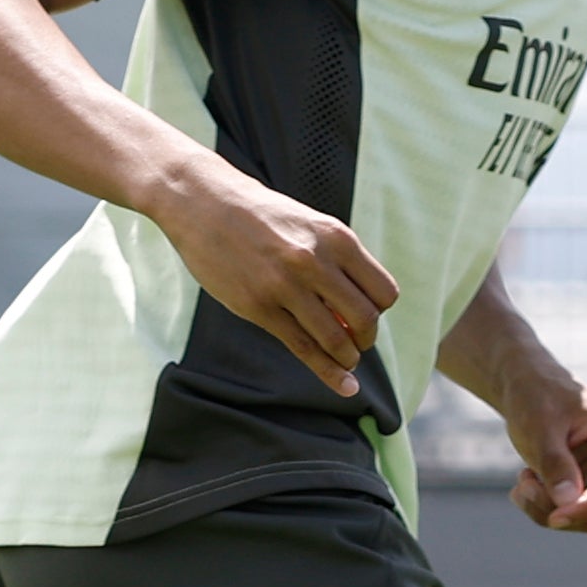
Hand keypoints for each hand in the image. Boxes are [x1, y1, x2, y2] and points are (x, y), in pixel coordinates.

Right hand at [147, 162, 397, 395]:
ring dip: (347, 358)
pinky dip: (328, 373)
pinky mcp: (258, 306)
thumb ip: (334, 258)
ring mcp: (285, 285)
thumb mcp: (308, 224)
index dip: (379, 311)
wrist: (202, 201)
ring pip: (336, 339)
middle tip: (356, 343)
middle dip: (366, 339)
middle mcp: (315, 260)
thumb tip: (358, 306)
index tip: (364, 315)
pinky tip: (343, 385)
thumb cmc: (258, 214)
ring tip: (344, 360)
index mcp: (336, 237)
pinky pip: (304, 348)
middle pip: (366, 319)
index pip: (383, 292)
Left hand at [501, 367, 586, 532]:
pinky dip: (544, 506)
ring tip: (523, 480)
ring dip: (548, 509)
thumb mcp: (541, 427)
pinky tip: (526, 482)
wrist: (526, 386)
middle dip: (559, 505)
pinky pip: (572, 512)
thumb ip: (555, 464)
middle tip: (522, 484)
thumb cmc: (536, 397)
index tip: (554, 519)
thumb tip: (568, 504)